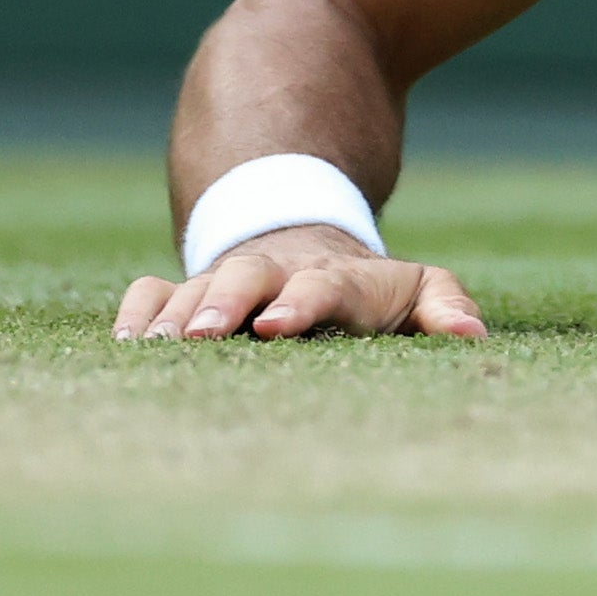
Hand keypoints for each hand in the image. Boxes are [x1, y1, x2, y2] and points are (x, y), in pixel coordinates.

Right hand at [113, 223, 487, 341]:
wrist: (308, 246)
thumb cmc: (372, 290)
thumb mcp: (419, 290)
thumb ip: (445, 307)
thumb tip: (473, 337)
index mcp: (337, 279)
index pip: (323, 286)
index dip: (301, 303)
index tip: (276, 326)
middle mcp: (275, 275)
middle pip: (247, 277)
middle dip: (222, 302)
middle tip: (199, 335)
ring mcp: (226, 281)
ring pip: (193, 288)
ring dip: (170, 317)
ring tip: (148, 349)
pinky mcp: (187, 291)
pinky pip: (152, 292)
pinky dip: (136, 311)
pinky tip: (123, 343)